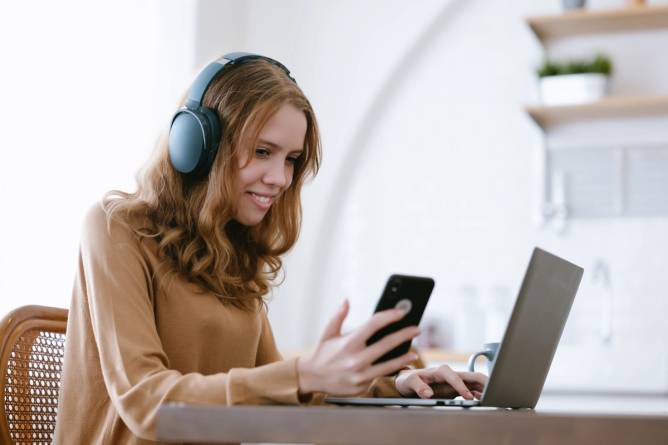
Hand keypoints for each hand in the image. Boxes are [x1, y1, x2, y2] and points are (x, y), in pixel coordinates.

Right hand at [297, 299, 419, 396]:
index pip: (373, 325)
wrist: (311, 378)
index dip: (388, 316)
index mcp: (348, 343)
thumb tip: (346, 300)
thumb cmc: (322, 353)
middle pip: (386, 344)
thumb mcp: (328, 333)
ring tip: (414, 351)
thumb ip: (338, 316)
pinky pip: (379, 377)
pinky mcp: (361, 387)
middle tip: (417, 329)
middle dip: (404, 335)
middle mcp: (355, 359)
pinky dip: (391, 371)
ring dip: (403, 357)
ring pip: (388, 365)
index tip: (400, 312)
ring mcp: (359, 375)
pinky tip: (401, 365)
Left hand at [394, 365, 487, 399]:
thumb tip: (428, 393)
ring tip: (494, 395)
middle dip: (482, 381)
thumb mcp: (409, 382)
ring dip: (484, 387)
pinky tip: (485, 398)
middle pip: (470, 375)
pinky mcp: (456, 387)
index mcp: (439, 370)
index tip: (468, 396)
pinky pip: (471, 389)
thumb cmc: (408, 380)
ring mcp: (454, 380)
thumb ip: (417, 386)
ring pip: (474, 382)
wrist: (407, 381)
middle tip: (493, 390)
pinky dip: (480, 393)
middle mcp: (450, 374)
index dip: (462, 386)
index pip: (454, 376)